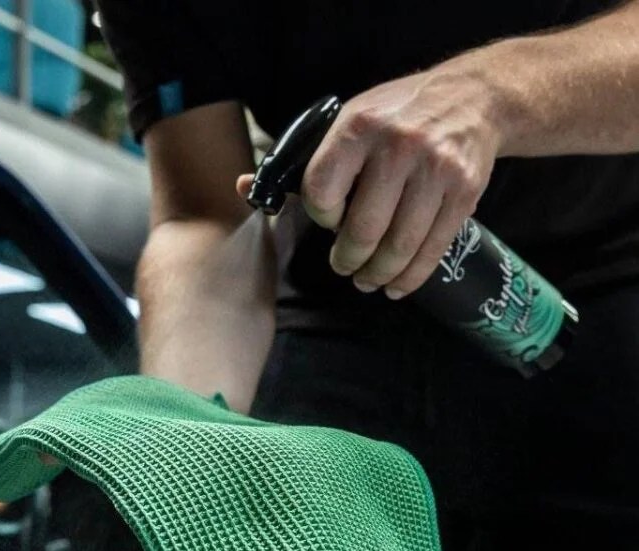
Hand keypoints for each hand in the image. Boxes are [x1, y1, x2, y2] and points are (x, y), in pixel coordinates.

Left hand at [239, 69, 501, 297]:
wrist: (473, 97)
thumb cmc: (397, 114)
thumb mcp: (348, 120)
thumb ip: (305, 160)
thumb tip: (245, 188)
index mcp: (358, 127)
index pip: (322, 190)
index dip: (320, 217)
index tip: (327, 222)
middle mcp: (398, 147)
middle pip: (362, 230)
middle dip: (347, 260)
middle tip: (343, 267)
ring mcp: (435, 171)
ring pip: (398, 247)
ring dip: (377, 275)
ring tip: (368, 281)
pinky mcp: (463, 193)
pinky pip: (432, 250)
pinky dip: (411, 277)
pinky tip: (397, 285)